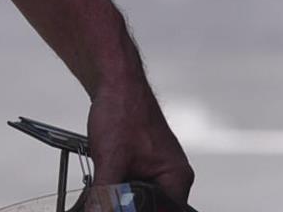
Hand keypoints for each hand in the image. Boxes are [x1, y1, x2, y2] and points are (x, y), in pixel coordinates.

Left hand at [86, 70, 192, 205]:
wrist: (115, 82)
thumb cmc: (123, 109)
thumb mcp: (111, 159)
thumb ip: (106, 194)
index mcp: (176, 179)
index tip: (119, 207)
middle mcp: (173, 176)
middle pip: (152, 207)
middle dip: (128, 205)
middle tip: (107, 198)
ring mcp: (160, 169)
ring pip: (140, 197)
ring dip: (121, 195)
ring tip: (106, 181)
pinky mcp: (146, 162)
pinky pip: (134, 184)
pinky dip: (118, 184)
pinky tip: (105, 176)